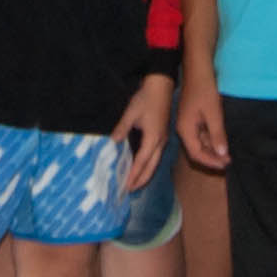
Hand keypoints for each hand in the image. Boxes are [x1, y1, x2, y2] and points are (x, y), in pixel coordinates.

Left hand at [112, 74, 175, 190]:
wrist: (161, 85)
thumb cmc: (146, 98)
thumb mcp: (131, 112)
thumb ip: (122, 128)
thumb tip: (113, 142)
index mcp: (153, 138)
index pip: (142, 162)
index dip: (134, 175)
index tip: (126, 186)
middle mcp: (160, 142)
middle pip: (151, 167)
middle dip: (141, 180)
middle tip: (129, 191)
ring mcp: (162, 139)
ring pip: (155, 162)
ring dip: (145, 174)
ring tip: (134, 183)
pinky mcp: (162, 135)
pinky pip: (155, 156)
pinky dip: (148, 165)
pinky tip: (141, 166)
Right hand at [177, 72, 229, 170]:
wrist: (198, 69)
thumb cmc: (205, 89)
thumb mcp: (214, 112)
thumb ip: (217, 134)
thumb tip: (222, 154)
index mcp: (185, 130)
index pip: (196, 154)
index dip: (211, 162)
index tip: (226, 165)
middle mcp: (184, 129)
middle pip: (197, 150)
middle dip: (212, 157)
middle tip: (229, 161)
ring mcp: (188, 123)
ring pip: (200, 143)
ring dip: (213, 149)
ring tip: (228, 153)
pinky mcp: (193, 118)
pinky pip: (201, 134)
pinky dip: (211, 139)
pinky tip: (222, 140)